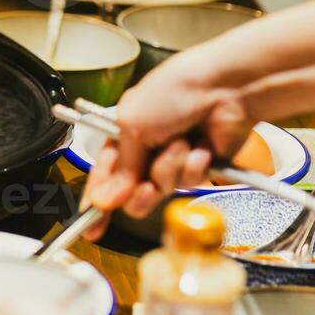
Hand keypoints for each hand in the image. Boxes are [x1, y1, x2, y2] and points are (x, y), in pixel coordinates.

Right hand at [82, 49, 254, 236]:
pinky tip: (201, 147)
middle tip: (146, 186)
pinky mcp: (199, 166)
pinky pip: (188, 182)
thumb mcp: (133, 125)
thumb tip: (102, 200)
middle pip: (132, 192)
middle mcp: (147, 149)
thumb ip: (120, 168)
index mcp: (124, 133)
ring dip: (170, 168)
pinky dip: (194, 166)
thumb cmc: (174, 92)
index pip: (105, 174)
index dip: (97, 200)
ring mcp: (173, 159)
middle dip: (139, 193)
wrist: (223, 88)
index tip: (91, 226)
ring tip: (182, 144)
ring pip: (162, 189)